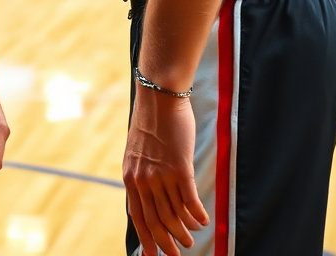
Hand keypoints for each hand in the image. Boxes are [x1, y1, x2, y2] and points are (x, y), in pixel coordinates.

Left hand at [122, 89, 208, 255]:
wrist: (159, 96)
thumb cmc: (151, 122)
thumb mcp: (137, 151)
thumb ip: (141, 173)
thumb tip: (148, 195)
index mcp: (131, 176)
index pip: (137, 217)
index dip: (146, 239)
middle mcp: (144, 179)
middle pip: (157, 222)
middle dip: (168, 243)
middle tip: (178, 253)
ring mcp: (161, 175)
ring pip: (175, 215)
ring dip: (185, 231)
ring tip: (192, 239)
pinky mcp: (180, 169)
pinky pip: (190, 202)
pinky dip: (198, 215)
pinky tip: (204, 221)